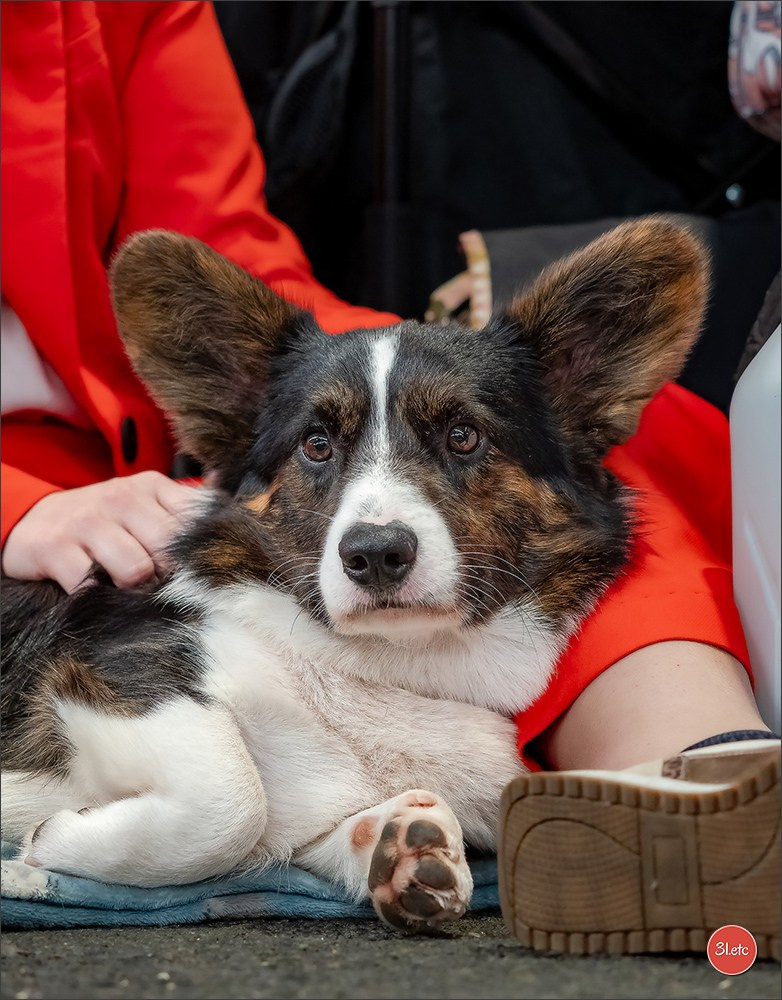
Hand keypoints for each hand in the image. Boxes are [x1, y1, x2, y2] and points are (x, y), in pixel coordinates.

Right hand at [1, 471, 204, 591]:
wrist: (33, 521)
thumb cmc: (102, 521)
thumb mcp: (144, 503)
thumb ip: (186, 509)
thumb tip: (236, 514)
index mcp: (151, 487)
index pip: (195, 519)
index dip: (203, 553)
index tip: (207, 573)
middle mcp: (122, 499)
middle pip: (171, 549)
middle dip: (172, 577)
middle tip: (165, 588)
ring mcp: (88, 523)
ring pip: (137, 570)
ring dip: (136, 590)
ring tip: (129, 590)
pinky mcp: (57, 549)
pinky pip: (91, 585)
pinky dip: (99, 597)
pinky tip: (98, 593)